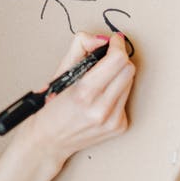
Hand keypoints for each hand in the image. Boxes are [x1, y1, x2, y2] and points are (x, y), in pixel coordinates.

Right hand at [16, 33, 134, 166]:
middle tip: (107, 57)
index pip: (117, 60)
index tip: (113, 41)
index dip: (117, 45)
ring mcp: (112, 120)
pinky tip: (102, 96)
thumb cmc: (52, 107)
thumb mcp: (60, 72)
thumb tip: (102, 39)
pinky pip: (126, 98)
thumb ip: (80, 47)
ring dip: (119, 74)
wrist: (49, 141)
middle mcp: (101, 109)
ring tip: (101, 78)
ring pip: (130, 82)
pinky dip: (117, 91)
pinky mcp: (119, 127)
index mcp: (84, 93)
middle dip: (119, 58)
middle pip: (128, 69)